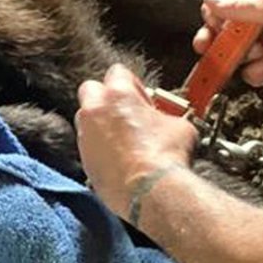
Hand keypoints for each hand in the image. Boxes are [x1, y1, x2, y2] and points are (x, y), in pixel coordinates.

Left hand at [75, 64, 196, 223]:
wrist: (151, 191)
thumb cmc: (165, 156)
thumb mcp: (178, 124)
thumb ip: (164, 115)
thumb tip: (165, 122)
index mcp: (117, 94)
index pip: (117, 71)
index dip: (132, 84)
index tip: (141, 98)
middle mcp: (95, 111)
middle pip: (91, 90)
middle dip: (106, 98)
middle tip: (127, 113)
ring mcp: (85, 136)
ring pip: (86, 120)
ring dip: (100, 124)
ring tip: (123, 139)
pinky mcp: (84, 161)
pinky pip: (88, 147)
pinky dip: (99, 149)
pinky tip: (119, 159)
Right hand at [192, 0, 262, 86]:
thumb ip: (241, 6)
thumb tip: (212, 1)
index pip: (229, 0)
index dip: (215, 10)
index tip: (211, 20)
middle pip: (225, 30)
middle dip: (217, 39)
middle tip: (207, 45)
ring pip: (236, 53)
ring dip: (243, 55)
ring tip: (261, 53)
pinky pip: (249, 72)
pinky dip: (257, 71)